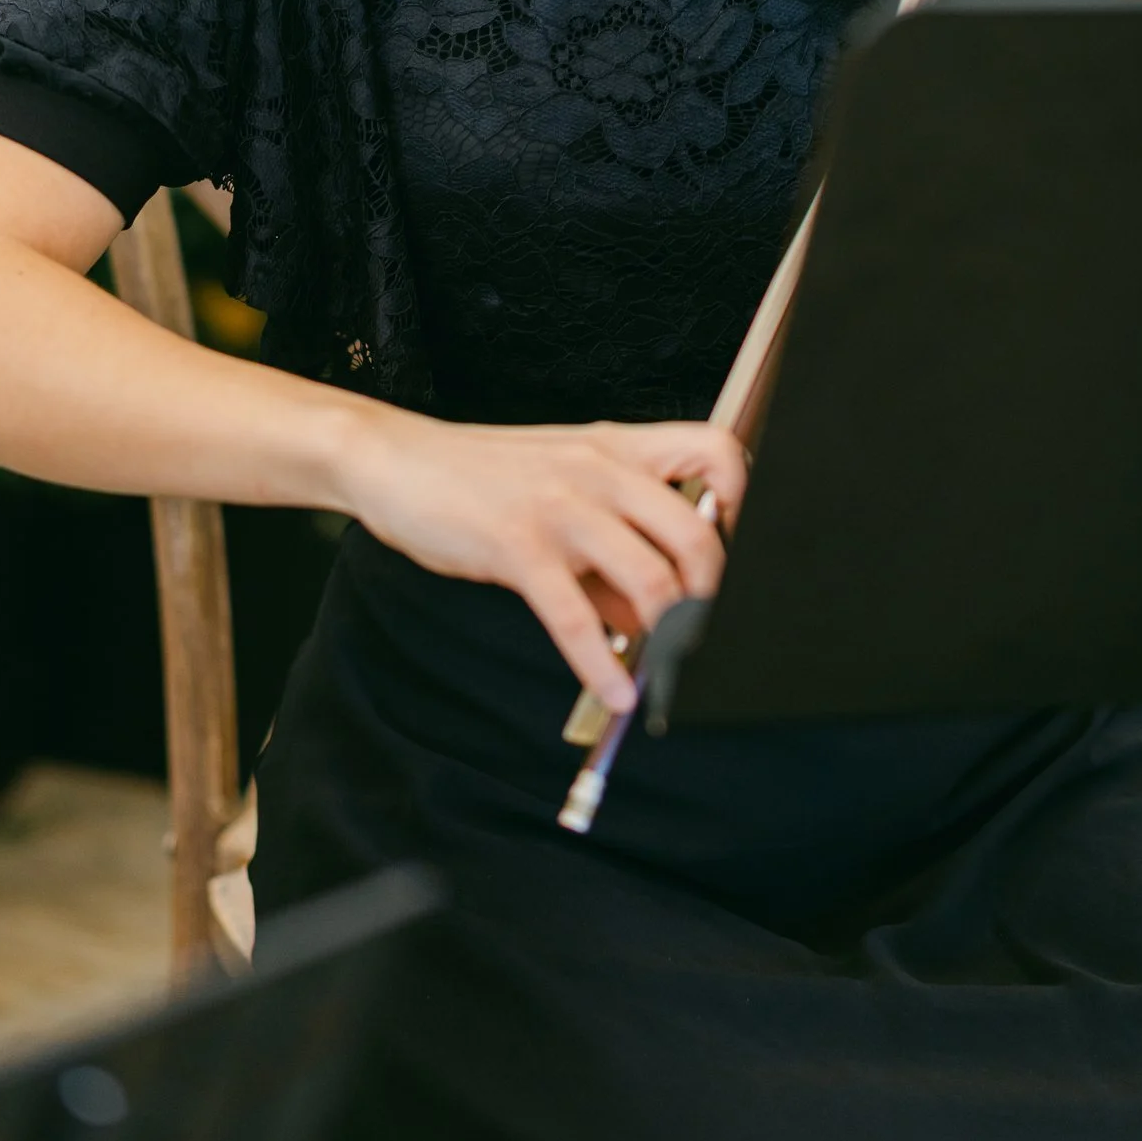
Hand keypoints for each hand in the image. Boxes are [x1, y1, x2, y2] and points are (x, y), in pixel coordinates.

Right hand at [330, 408, 746, 710]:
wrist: (398, 461)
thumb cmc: (483, 479)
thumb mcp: (560, 499)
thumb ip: (610, 556)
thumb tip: (650, 623)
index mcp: (619, 449)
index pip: (717, 454)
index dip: (743, 506)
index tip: (737, 557)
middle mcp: (601, 470)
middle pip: (697, 534)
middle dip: (711, 596)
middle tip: (702, 632)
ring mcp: (561, 506)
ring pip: (648, 579)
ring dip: (667, 638)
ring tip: (666, 671)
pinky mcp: (518, 546)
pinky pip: (575, 617)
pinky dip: (602, 666)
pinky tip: (615, 691)